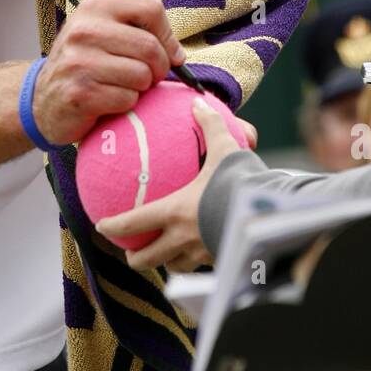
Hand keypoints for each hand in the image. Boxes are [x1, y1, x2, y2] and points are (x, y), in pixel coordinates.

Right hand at [31, 0, 185, 145]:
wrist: (43, 101)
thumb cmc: (85, 65)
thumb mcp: (104, 33)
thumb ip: (140, 29)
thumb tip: (178, 53)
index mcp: (95, 8)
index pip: (150, 8)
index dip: (167, 34)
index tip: (167, 52)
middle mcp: (84, 30)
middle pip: (150, 46)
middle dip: (158, 68)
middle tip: (147, 77)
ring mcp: (79, 62)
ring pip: (142, 75)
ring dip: (140, 88)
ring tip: (121, 87)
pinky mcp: (80, 93)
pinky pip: (128, 99)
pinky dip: (126, 104)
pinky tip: (108, 101)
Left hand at [95, 95, 255, 271]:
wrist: (269, 217)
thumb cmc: (242, 182)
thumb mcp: (226, 148)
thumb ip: (211, 125)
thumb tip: (199, 103)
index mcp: (174, 210)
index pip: (133, 223)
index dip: (112, 226)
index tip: (100, 225)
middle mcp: (181, 238)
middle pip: (146, 258)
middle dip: (134, 256)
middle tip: (131, 248)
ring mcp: (199, 254)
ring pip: (172, 266)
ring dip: (164, 260)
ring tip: (162, 253)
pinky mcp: (217, 262)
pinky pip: (198, 267)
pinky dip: (191, 262)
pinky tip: (197, 252)